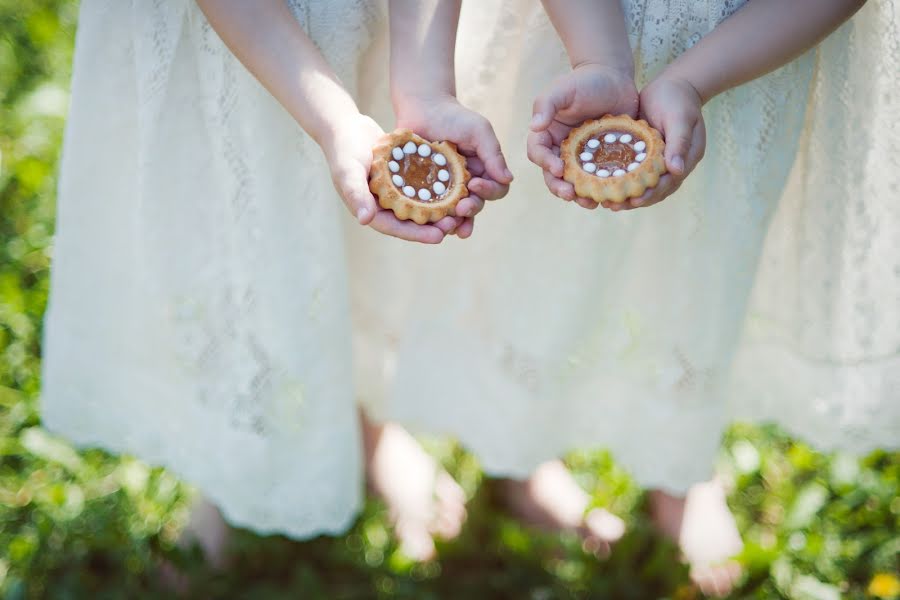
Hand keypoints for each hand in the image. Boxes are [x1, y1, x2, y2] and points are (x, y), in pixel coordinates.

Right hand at [322, 113, 460, 243]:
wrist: (347, 127)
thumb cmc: (343, 150)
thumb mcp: (348, 172)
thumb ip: (356, 194)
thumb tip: (366, 220)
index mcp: (371, 211)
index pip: (396, 228)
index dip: (417, 234)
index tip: (438, 237)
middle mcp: (384, 206)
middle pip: (412, 221)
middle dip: (433, 225)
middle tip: (456, 224)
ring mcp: (395, 193)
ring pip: (420, 206)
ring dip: (439, 209)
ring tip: (461, 210)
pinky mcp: (403, 179)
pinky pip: (422, 188)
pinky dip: (437, 190)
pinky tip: (456, 188)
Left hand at [396, 95, 512, 238]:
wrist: (422, 107)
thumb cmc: (454, 116)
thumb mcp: (479, 131)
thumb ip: (493, 154)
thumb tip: (508, 179)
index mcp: (484, 171)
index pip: (495, 189)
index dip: (489, 191)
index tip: (475, 184)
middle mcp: (467, 183)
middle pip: (476, 205)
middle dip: (470, 210)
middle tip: (461, 209)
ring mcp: (446, 188)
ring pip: (454, 213)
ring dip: (454, 222)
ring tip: (448, 226)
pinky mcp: (426, 191)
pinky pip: (432, 209)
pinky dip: (432, 219)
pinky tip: (430, 224)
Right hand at [527, 63, 638, 209]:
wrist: (615, 78)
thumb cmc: (585, 81)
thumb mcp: (563, 89)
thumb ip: (547, 104)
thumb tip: (534, 126)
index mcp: (547, 135)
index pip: (538, 154)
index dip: (545, 164)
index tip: (559, 168)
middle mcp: (560, 150)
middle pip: (554, 176)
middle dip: (560, 188)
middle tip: (571, 195)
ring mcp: (581, 158)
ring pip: (576, 183)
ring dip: (581, 196)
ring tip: (592, 203)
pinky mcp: (600, 161)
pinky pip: (598, 179)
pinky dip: (603, 189)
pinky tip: (612, 196)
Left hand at [611, 76, 705, 211]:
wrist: (675, 84)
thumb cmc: (678, 99)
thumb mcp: (680, 118)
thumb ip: (679, 143)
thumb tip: (676, 170)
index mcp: (686, 159)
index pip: (668, 183)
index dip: (651, 194)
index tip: (634, 201)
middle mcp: (673, 165)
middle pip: (654, 190)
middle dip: (634, 200)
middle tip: (613, 206)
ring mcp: (660, 161)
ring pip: (643, 184)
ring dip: (626, 194)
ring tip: (605, 201)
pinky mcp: (646, 155)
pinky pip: (634, 172)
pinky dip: (622, 179)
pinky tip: (603, 183)